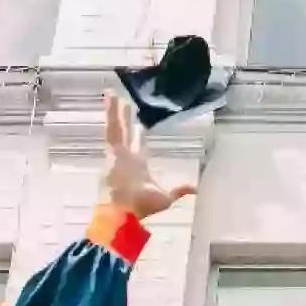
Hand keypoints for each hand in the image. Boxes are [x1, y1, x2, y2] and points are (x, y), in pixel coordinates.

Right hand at [102, 93, 196, 218]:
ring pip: (117, 126)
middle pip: (126, 133)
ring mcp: (118, 152)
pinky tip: (110, 97)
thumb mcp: (165, 197)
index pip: (137, 146)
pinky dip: (110, 112)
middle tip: (125, 103)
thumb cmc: (142, 207)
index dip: (137, 135)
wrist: (124, 212)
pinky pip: (112, 126)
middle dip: (125, 119)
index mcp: (137, 167)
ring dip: (115, 110)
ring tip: (113, 93)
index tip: (138, 125)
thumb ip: (179, 190)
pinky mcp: (112, 149)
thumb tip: (196, 188)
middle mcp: (126, 157)